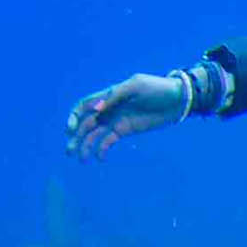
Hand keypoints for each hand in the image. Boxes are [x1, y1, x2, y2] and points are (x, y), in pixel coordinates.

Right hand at [66, 73, 186, 159]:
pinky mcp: (126, 130)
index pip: (83, 107)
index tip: (71, 130)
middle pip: (86, 124)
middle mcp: (108, 109)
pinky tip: (100, 158)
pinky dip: (102, 149)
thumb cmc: (156, 88)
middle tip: (70, 151)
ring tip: (81, 159)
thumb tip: (97, 110)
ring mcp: (116, 120)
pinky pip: (109, 140)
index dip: (74, 118)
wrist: (177, 100)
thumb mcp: (136, 87)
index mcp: (107, 96)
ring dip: (85, 146)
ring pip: (95, 134)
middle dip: (76, 137)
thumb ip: (115, 96)